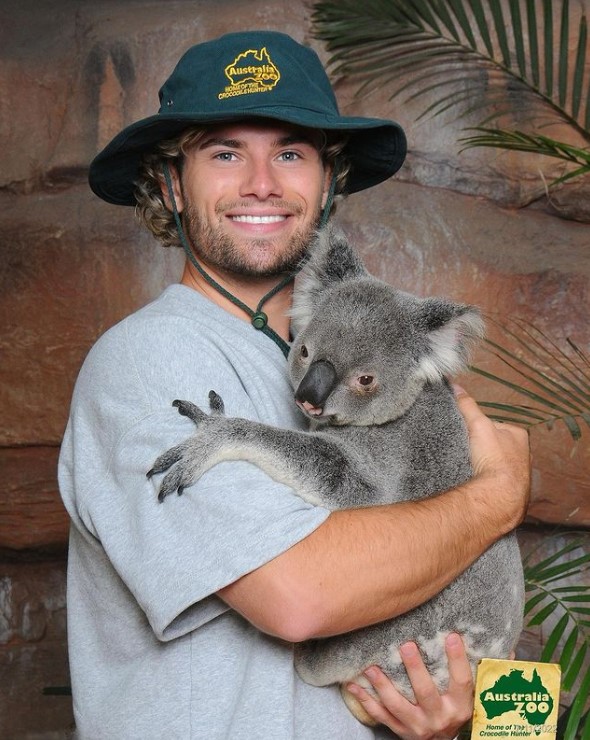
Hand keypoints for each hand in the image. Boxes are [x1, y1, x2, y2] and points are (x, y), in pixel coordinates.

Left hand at [345, 633, 472, 738]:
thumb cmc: (450, 709)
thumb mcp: (460, 697)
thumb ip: (455, 673)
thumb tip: (451, 633)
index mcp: (459, 707)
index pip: (461, 682)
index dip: (457, 659)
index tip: (451, 636)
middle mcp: (439, 717)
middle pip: (425, 692)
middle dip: (415, 669)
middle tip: (406, 646)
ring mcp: (418, 726)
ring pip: (397, 705)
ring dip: (382, 685)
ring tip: (371, 668)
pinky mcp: (400, 730)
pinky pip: (380, 715)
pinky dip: (365, 700)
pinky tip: (353, 685)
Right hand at [454, 386, 530, 529]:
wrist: (498, 496)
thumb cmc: (494, 457)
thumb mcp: (478, 424)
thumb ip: (468, 406)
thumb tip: (455, 386)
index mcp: (520, 436)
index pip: (497, 425)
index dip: (481, 427)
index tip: (468, 433)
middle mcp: (524, 455)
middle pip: (497, 445)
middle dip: (484, 447)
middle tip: (468, 450)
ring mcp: (519, 475)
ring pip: (497, 464)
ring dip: (486, 465)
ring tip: (470, 466)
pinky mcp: (511, 491)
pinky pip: (496, 481)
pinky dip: (487, 479)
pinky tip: (476, 480)